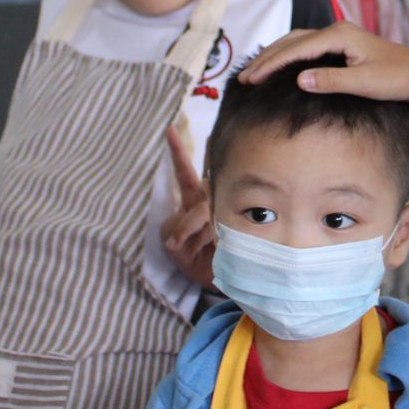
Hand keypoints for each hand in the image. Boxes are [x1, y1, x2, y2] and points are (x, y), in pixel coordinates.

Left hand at [160, 127, 216, 288]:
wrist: (212, 279)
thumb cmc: (191, 257)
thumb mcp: (172, 239)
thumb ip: (180, 222)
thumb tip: (204, 219)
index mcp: (195, 199)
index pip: (185, 171)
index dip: (178, 151)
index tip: (169, 129)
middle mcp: (212, 200)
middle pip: (197, 198)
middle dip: (185, 225)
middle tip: (175, 246)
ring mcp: (228, 211)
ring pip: (205, 214)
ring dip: (191, 237)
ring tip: (189, 254)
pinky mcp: (239, 226)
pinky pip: (218, 228)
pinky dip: (206, 245)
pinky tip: (210, 254)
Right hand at [239, 22, 408, 103]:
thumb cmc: (397, 79)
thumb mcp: (364, 83)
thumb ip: (331, 81)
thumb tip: (297, 80)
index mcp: (340, 35)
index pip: (295, 49)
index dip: (270, 64)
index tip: (250, 79)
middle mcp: (337, 30)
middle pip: (291, 40)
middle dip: (266, 58)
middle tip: (244, 78)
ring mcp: (340, 36)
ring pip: (297, 42)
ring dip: (275, 56)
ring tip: (255, 73)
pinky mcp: (343, 45)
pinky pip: (308, 47)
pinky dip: (289, 56)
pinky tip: (281, 68)